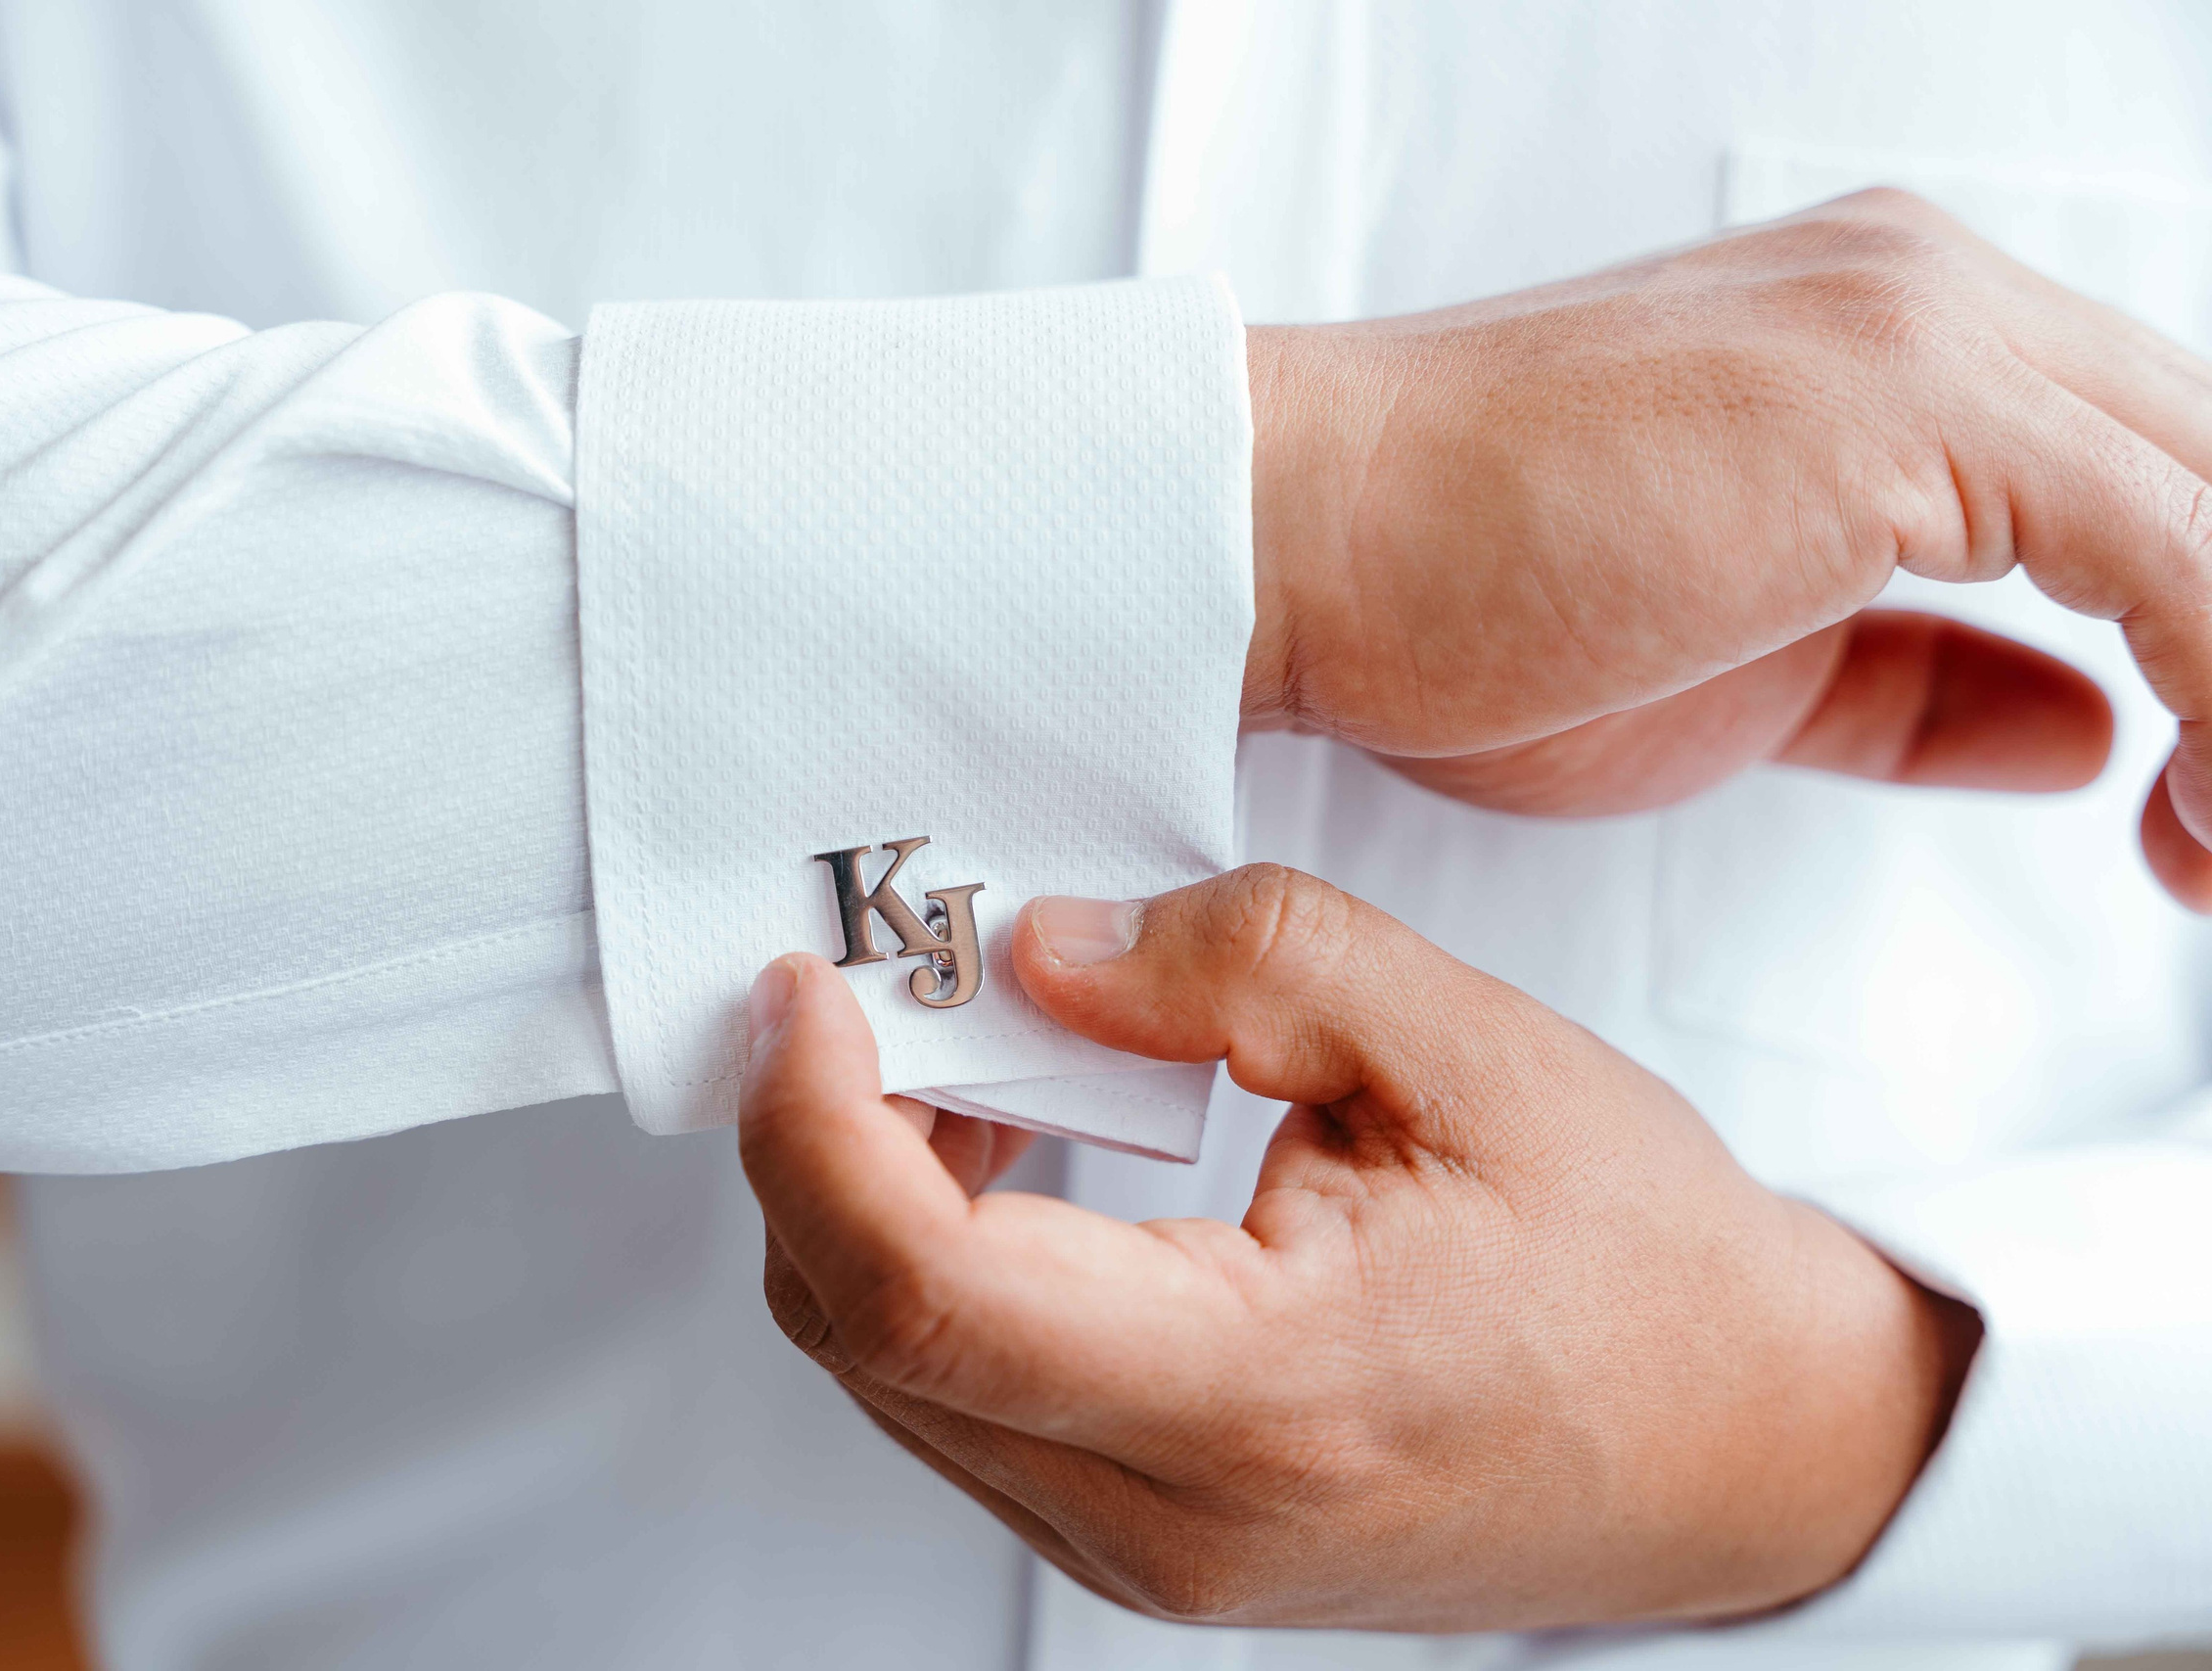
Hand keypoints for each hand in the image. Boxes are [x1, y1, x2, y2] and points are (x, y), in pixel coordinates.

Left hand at [738, 868, 1981, 1630]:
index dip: (815, 1128)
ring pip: (891, 1378)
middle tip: (875, 990)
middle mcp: (1173, 1518)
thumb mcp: (1477, 1052)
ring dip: (871, 1203)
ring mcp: (1152, 1554)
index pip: (922, 1294)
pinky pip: (963, 1402)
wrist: (1751, 1449)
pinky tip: (1011, 1157)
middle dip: (820, 1146)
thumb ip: (1247, 963)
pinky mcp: (1151, 1541)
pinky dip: (935, 1267)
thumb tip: (1036, 947)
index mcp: (1261, 1398)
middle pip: (864, 1337)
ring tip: (959, 1058)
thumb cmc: (1644, 1263)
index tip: (803, 991)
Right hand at [1243, 187, 2211, 897]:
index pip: (2157, 471)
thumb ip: (1933, 680)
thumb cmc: (1459, 605)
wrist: (1290, 544)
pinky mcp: (1906, 396)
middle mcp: (1932, 290)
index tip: (2204, 810)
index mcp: (1897, 329)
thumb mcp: (1749, 673)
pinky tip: (2190, 828)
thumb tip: (2093, 734)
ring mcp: (1924, 324)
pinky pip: (2180, 553)